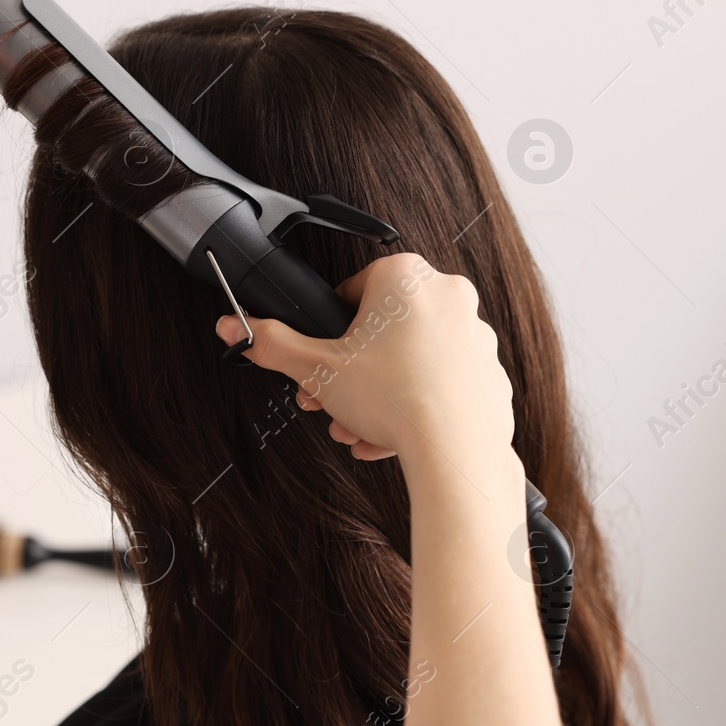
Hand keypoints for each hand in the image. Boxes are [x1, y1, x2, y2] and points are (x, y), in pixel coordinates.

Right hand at [215, 254, 515, 470]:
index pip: (351, 293)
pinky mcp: (490, 372)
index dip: (328, 334)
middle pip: (383, 331)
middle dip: (351, 373)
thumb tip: (235, 327)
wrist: (455, 449)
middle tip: (332, 400)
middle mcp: (447, 295)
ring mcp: (475, 334)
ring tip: (359, 427)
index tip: (321, 360)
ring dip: (379, 395)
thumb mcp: (316, 368)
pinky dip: (417, 407)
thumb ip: (272, 343)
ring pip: (412, 361)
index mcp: (404, 276)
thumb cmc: (395, 399)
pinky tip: (393, 436)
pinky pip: (442, 384)